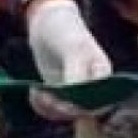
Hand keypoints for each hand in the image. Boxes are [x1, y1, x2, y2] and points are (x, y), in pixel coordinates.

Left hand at [25, 0, 111, 120]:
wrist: (48, 24)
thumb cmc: (64, 31)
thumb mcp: (72, 48)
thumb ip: (76, 73)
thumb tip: (77, 100)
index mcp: (104, 74)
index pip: (100, 101)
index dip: (82, 108)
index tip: (62, 102)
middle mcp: (94, 86)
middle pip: (82, 111)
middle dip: (61, 108)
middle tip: (43, 96)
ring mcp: (77, 91)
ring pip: (66, 114)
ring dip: (48, 108)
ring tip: (36, 92)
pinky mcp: (62, 95)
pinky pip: (53, 110)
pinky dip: (41, 106)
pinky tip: (34, 92)